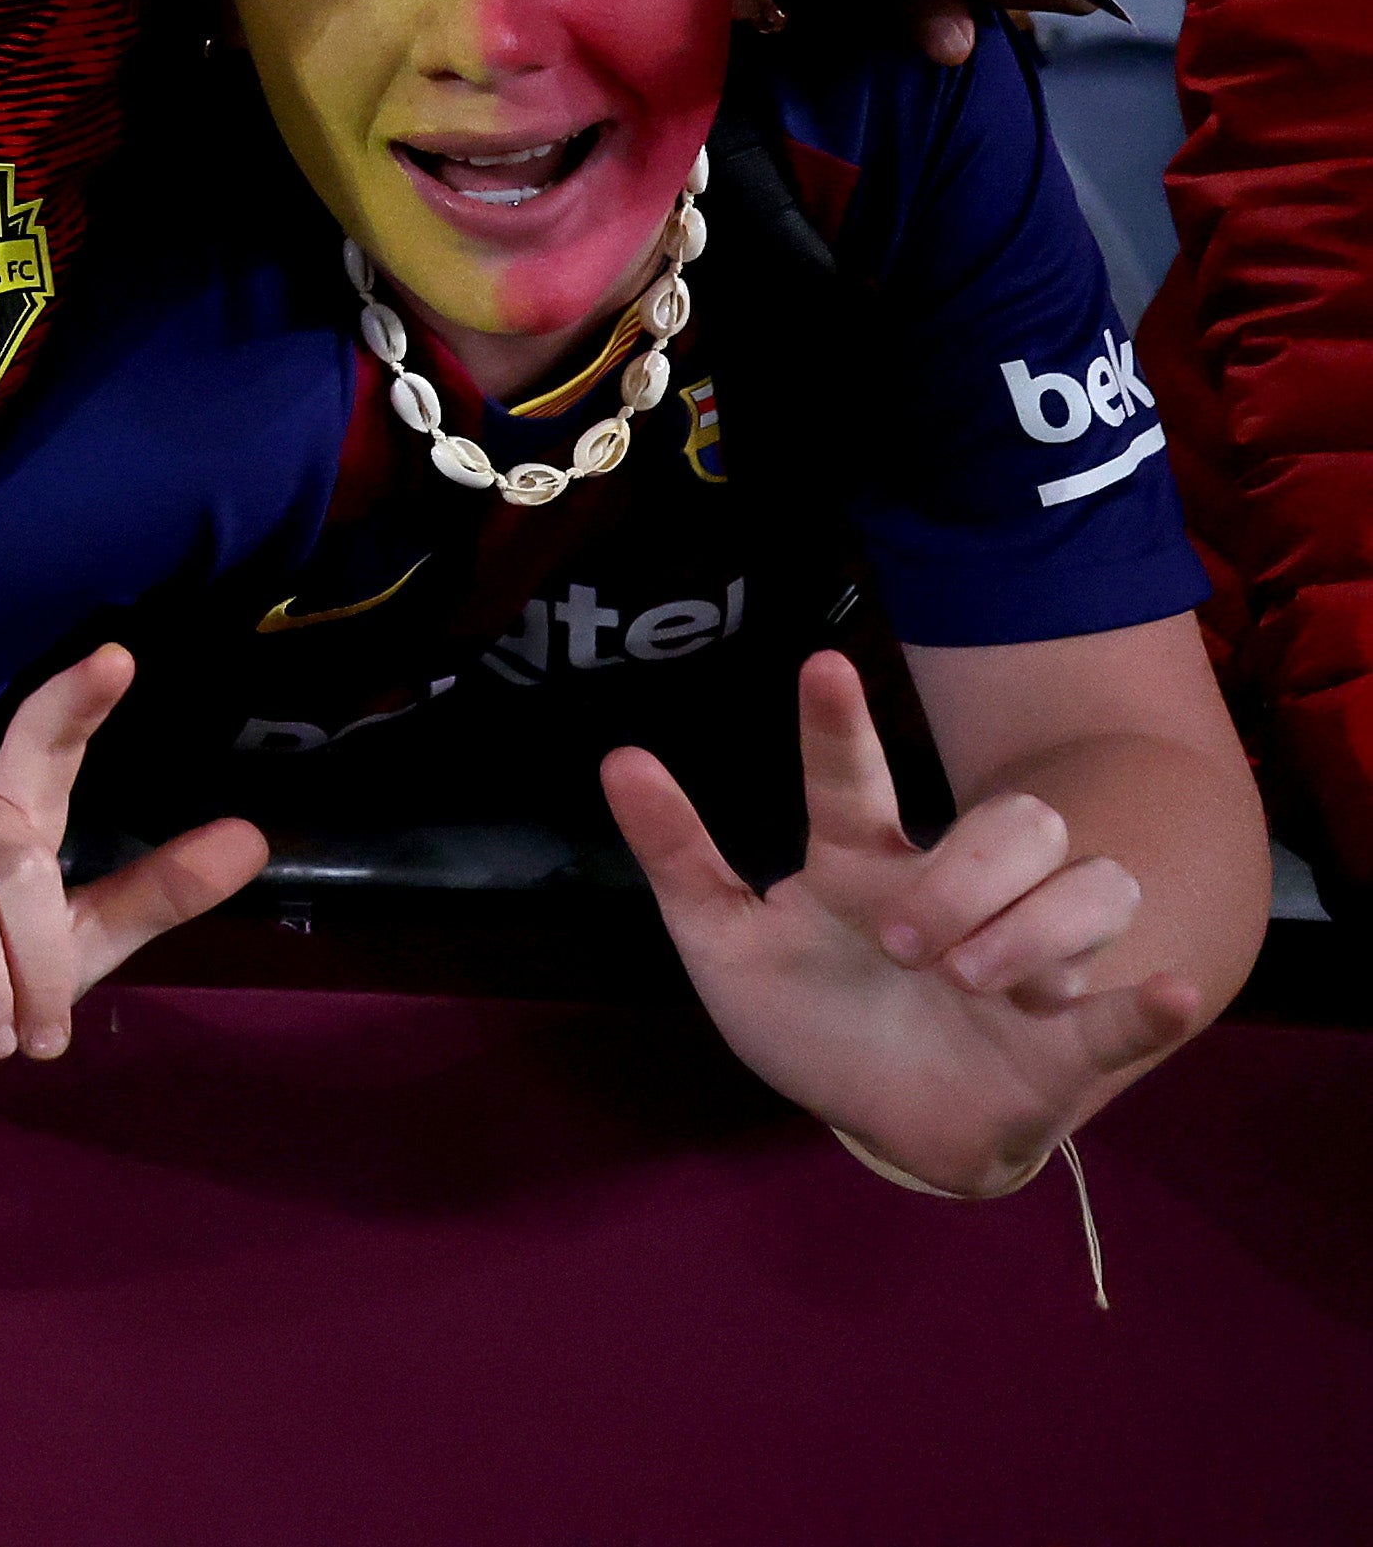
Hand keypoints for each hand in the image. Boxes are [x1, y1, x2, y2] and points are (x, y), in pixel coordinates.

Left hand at [601, 652, 1213, 1200]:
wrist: (880, 1120)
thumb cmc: (806, 1017)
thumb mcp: (724, 944)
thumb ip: (677, 857)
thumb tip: (619, 756)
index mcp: (862, 868)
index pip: (852, 782)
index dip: (837, 726)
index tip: (822, 664)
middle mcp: (958, 898)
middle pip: (1010, 826)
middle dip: (962, 876)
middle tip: (903, 943)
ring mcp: (1023, 964)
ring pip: (1088, 890)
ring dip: (1037, 932)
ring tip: (975, 982)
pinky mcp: (1065, 1045)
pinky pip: (1124, 1018)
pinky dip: (1148, 1005)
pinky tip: (1167, 991)